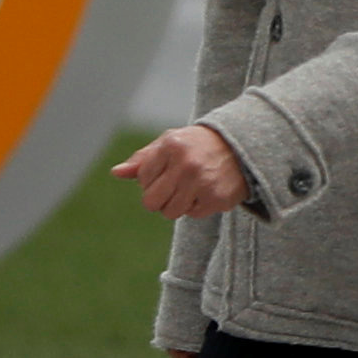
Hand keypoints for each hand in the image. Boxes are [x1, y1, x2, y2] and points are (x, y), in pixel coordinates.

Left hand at [112, 125, 249, 218]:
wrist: (240, 147)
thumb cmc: (197, 145)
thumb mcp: (170, 143)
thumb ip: (142, 159)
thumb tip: (116, 173)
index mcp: (170, 145)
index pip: (142, 179)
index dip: (152, 179)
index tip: (167, 171)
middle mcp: (185, 163)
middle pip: (151, 202)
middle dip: (159, 198)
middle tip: (175, 186)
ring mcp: (201, 182)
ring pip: (170, 213)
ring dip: (177, 205)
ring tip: (191, 188)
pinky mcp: (216, 198)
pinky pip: (192, 215)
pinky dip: (197, 206)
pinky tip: (207, 190)